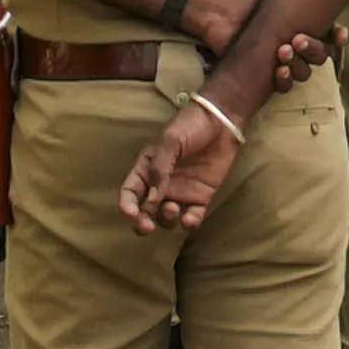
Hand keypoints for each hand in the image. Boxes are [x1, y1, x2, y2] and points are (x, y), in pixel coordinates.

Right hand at [118, 94, 244, 234]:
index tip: (130, 213)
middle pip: (145, 211)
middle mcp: (160, 185)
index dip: (127, 205)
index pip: (130, 192)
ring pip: (167, 218)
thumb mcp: (170, 142)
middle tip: (147, 226)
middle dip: (142, 223)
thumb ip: (159, 169)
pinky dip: (189, 223)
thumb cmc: (191, 125)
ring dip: (166, 219)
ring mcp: (181, 193)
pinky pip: (192, 217)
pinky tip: (189, 220)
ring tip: (172, 207)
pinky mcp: (200, 198)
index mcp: (146, 169)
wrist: (221, 122)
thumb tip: (152, 200)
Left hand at [171, 0, 332, 97]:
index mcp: (303, 24)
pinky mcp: (267, 76)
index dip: (339, 37)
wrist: (219, 12)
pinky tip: (278, 69)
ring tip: (280, 52)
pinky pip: (285, 85)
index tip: (340, 34)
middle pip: (321, 55)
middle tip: (297, 39)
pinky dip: (285, 79)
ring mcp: (283, 61)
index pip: (330, 34)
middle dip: (313, 49)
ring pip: (305, 72)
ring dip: (298, 64)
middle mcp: (296, 44)